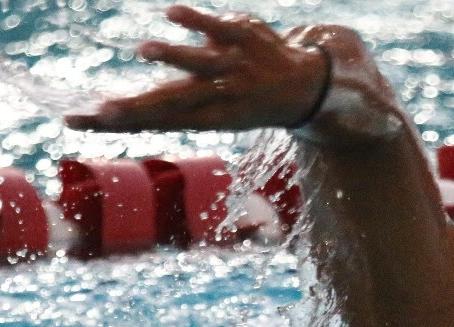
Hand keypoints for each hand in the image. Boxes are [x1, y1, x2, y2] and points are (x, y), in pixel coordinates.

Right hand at [64, 5, 327, 132]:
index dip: (121, 121)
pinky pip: (218, 29)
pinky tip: (170, 13)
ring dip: (173, 56)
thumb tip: (111, 116)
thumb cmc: (240, 101)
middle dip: (135, 108)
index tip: (83, 119)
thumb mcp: (204, 111)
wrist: (305, 89)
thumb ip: (163, 111)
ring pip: (200, 65)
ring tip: (143, 49)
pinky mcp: (243, 39)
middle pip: (171, 104)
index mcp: (204, 117)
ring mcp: (232, 68)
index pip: (155, 122)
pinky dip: (196, 22)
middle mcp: (217, 96)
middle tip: (101, 110)